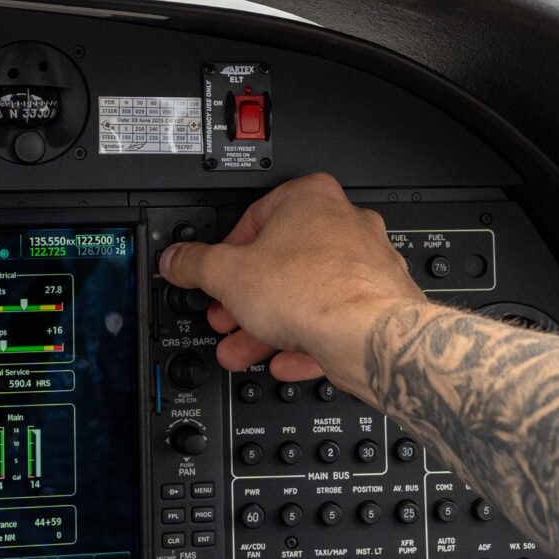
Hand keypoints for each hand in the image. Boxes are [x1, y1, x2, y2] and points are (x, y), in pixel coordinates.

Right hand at [157, 174, 423, 398]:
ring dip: (269, 324)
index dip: (226, 254)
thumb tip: (178, 259)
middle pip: (281, 261)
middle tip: (226, 316)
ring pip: (307, 295)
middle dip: (246, 297)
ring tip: (243, 347)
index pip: (254, 218)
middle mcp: (345, 224)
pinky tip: (284, 360)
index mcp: (310, 198)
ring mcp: (367, 264)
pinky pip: (334, 320)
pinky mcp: (380, 303)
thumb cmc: (316, 291)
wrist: (371, 336)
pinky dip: (306, 340)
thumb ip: (196, 264)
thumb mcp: (229, 274)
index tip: (213, 276)